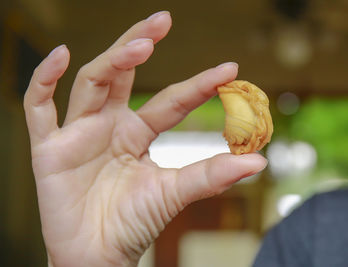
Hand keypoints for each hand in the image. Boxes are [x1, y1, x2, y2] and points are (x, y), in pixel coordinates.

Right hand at [24, 11, 266, 266]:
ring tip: (140, 45)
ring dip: (112, 59)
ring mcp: (78, 133)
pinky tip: (63, 55)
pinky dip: (44, 80)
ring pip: (91, 82)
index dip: (197, 84)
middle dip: (139, 46)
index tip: (229, 68)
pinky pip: (39, 107)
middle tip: (164, 21)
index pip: (170, 100)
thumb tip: (259, 161)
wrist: (98, 256)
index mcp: (137, 133)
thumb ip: (211, 174)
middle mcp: (109, 125)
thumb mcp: (175, 193)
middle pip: (122, 73)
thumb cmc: (133, 224)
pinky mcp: (49, 148)